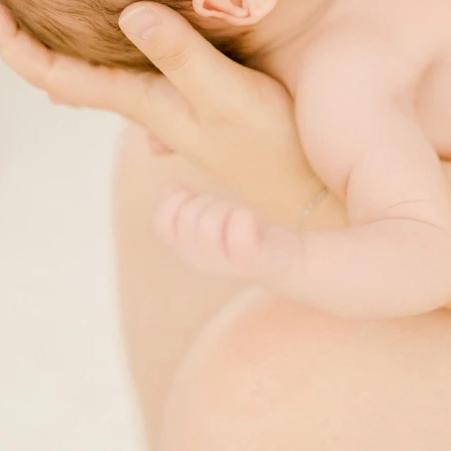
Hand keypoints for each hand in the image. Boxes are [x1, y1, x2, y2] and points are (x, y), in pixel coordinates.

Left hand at [0, 0, 318, 224]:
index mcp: (144, 103)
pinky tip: (134, 31)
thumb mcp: (229, 97)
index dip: (12, 42)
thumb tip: (127, 11)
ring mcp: (178, 108)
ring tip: (50, 7)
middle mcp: (151, 107)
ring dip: (73, 44)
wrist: (320, 194)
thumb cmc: (278, 148)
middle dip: (29, 38)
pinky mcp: (206, 101)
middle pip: (70, 73)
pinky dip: (123, 47)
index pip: (57, 74)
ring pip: (106, 74)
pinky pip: (145, 71)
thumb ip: (182, 55)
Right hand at [155, 186, 308, 289]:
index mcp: (185, 249)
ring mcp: (222, 263)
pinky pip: (237, 233)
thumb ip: (188, 204)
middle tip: (226, 208)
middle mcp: (198, 259)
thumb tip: (170, 186)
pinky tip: (251, 219)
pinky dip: (243, 216)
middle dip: (206, 200)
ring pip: (208, 222)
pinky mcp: (248, 260)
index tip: (195, 195)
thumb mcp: (212, 216)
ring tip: (238, 214)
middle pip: (186, 217)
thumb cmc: (248, 233)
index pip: (161, 223)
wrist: (289, 260)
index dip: (174, 201)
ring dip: (225, 207)